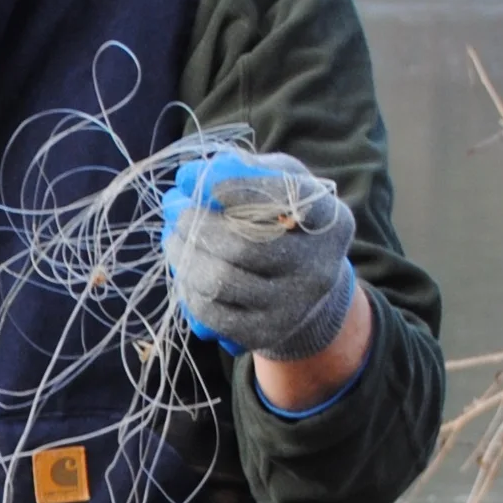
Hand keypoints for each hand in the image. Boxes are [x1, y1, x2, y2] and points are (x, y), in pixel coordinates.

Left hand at [158, 148, 356, 361]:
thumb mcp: (280, 188)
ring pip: (221, 280)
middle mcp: (319, 268)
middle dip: (197, 224)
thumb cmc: (284, 226)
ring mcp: (292, 306)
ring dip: (184, 255)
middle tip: (174, 209)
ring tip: (172, 237)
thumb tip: (190, 175)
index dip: (243, 188)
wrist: (305, 292)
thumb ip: (244, 169)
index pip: (290, 201)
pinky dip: (187, 287)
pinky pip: (211, 311)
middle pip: (244, 245)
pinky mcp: (264, 333)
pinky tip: (184, 269)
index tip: (205, 180)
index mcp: (331, 222)